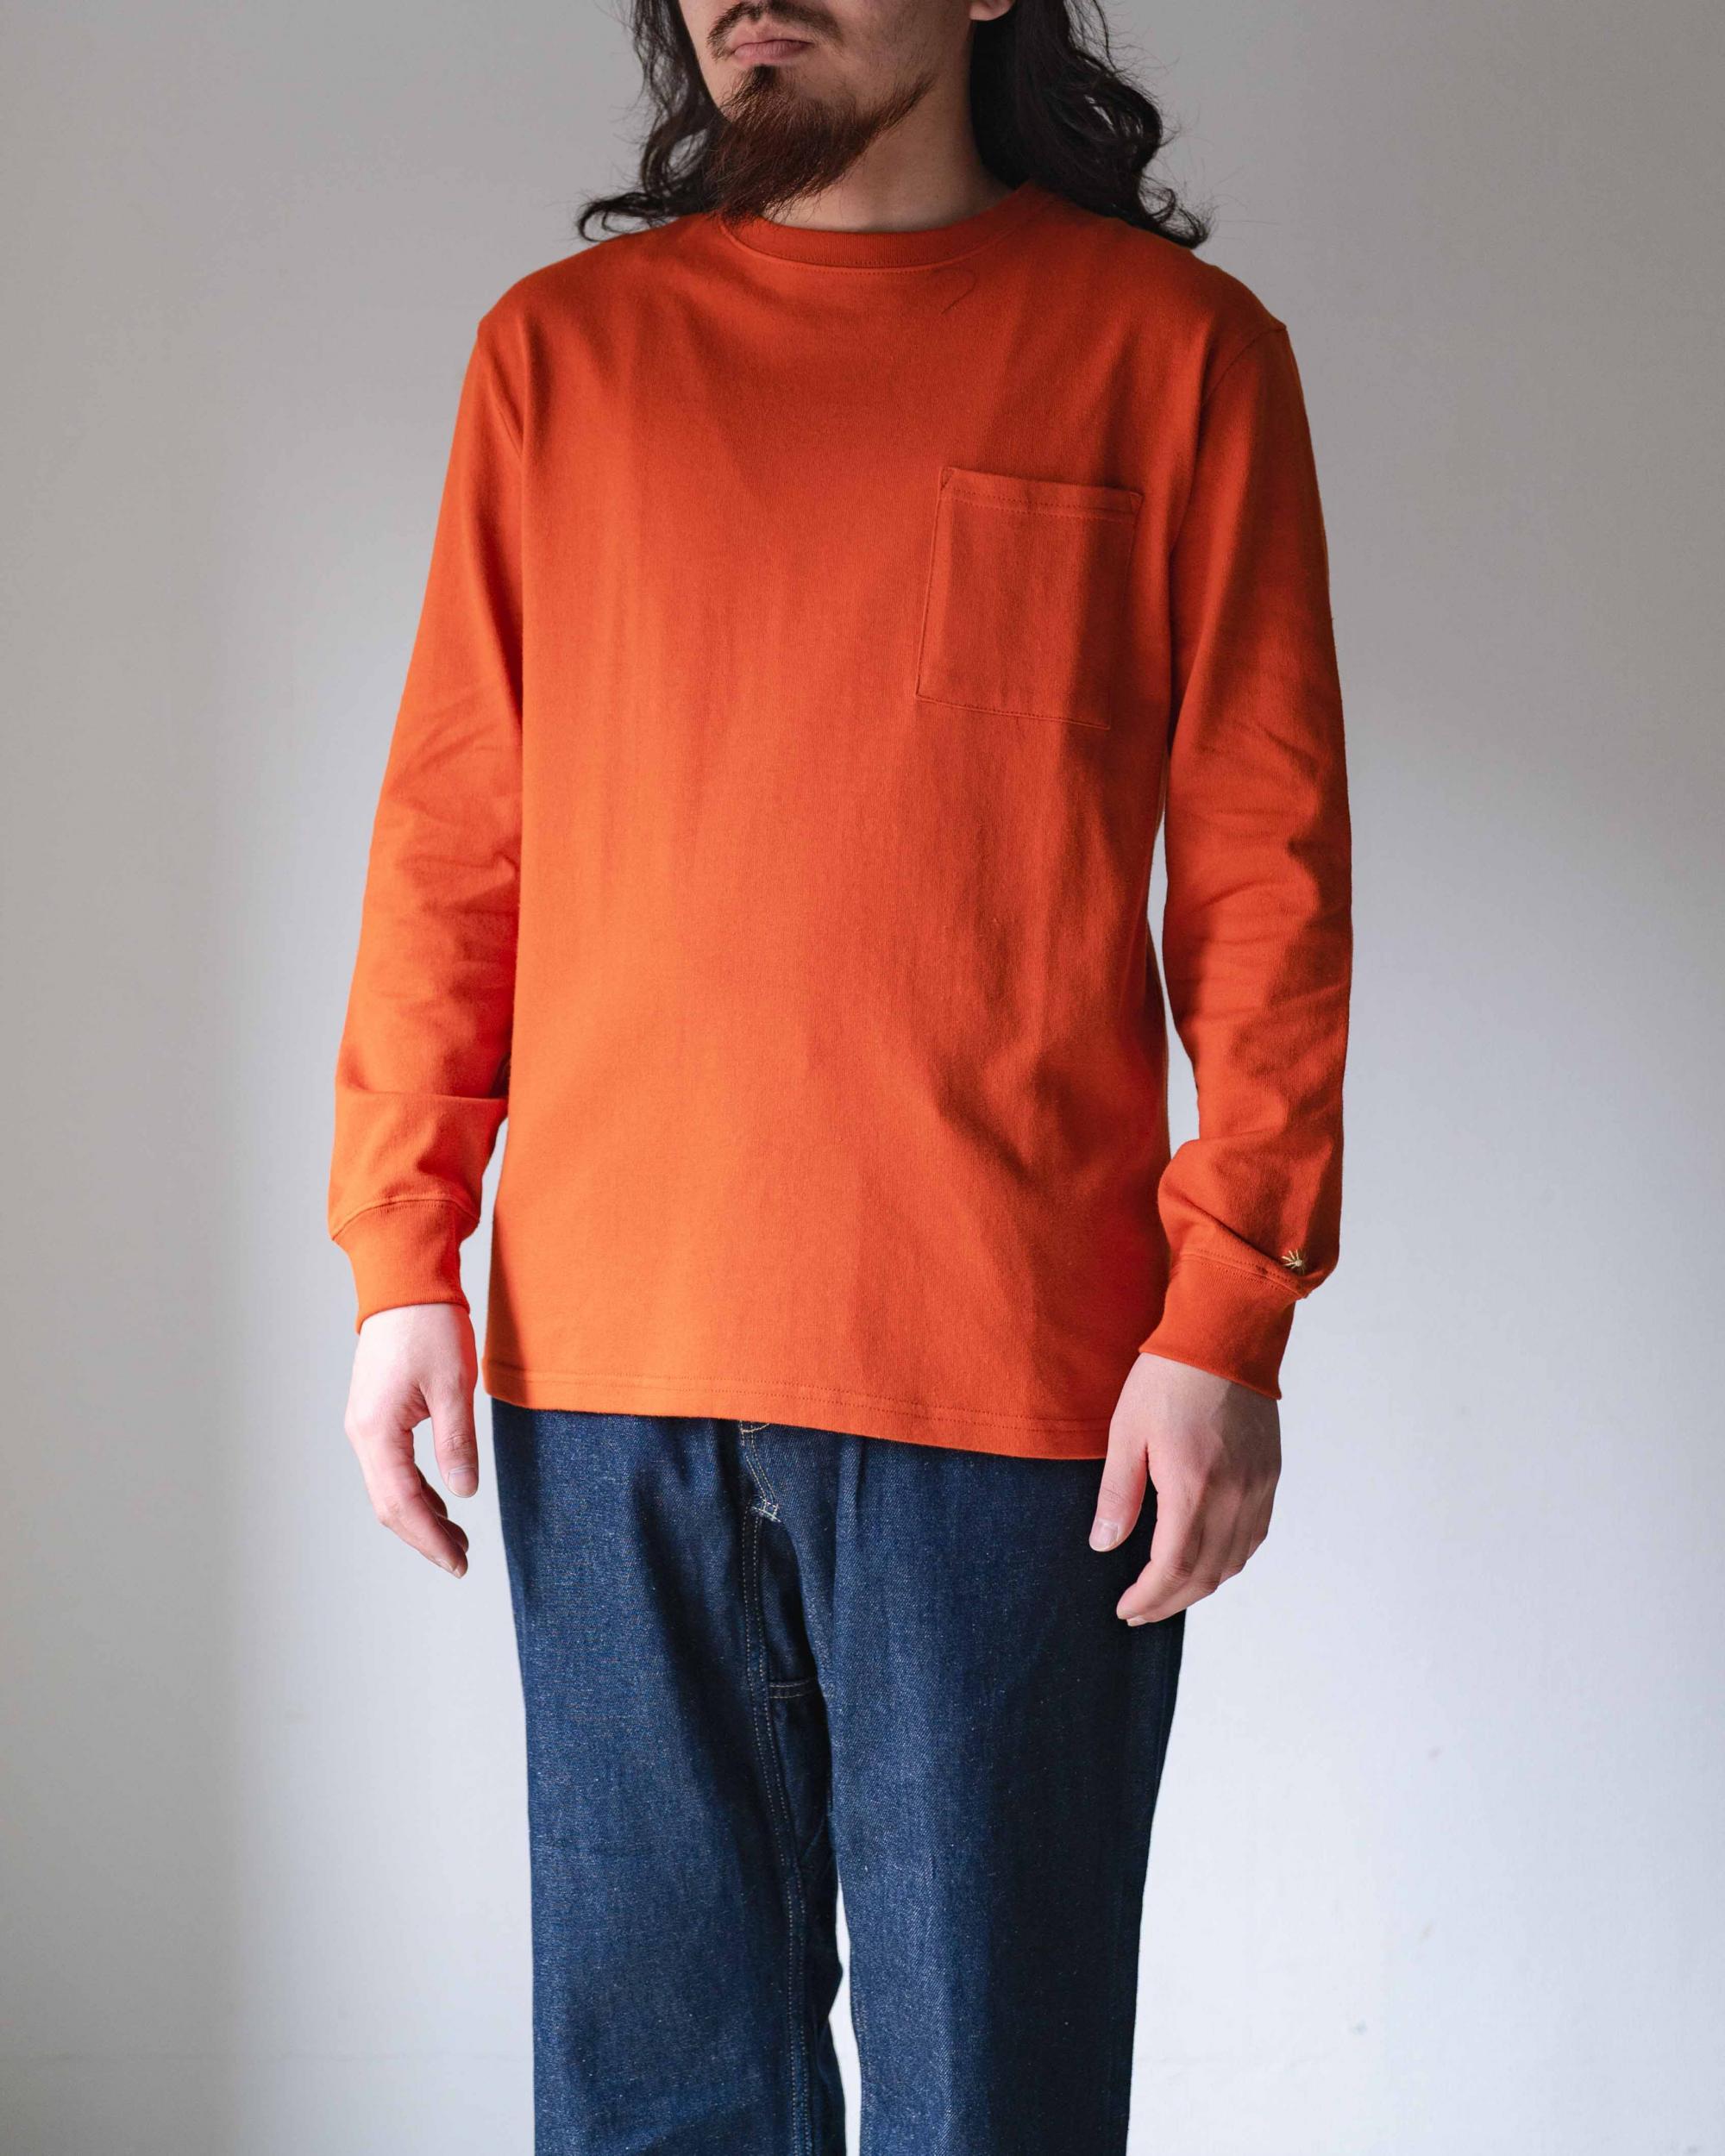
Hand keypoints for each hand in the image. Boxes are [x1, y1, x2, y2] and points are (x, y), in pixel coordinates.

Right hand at [344, 1303, 479, 1575]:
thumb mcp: (454, 1386)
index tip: (458, 1563)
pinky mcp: (376, 1415)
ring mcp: (365, 1424)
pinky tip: (440, 1500)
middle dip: (423, 1536)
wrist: (405, 1284)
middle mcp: (362, 1433)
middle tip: (460, 1559)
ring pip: (388, 1488)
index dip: (430, 1538)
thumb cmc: (430, 1326)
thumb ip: (456, 1442)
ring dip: (420, 1516)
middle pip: (389, 1504)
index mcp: (377, 1431)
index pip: (403, 1503)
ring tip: (456, 1538)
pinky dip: (415, 1490)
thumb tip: (462, 1493)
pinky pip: (391, 1467)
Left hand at [1090, 1352, 1279, 1623]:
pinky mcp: (1269, 1476)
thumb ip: (1118, 1494)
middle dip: (1170, 1602)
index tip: (1126, 1608)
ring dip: (1201, 1587)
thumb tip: (1104, 1545)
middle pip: (1205, 1575)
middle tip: (1140, 1611)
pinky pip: (1254, 1536)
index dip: (1148, 1597)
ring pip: (1234, 1562)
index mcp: (1192, 1487)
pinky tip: (1208, 1562)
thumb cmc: (1169, 1378)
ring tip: (1168, 1594)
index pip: (1172, 1568)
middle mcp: (1233, 1496)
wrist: (1224, 1336)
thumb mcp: (1126, 1431)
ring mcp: (1257, 1487)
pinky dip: (1230, 1560)